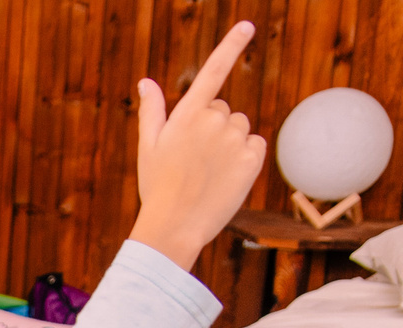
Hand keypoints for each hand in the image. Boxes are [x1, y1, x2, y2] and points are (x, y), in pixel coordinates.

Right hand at [126, 21, 267, 271]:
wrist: (175, 226)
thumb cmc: (157, 187)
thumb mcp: (148, 147)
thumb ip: (152, 111)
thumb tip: (146, 82)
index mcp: (187, 114)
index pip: (213, 71)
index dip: (231, 45)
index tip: (247, 26)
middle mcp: (214, 121)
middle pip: (225, 110)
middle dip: (214, 127)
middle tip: (195, 159)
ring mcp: (235, 139)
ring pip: (241, 128)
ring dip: (230, 143)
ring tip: (210, 171)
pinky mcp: (252, 158)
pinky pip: (256, 145)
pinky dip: (246, 157)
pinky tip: (227, 176)